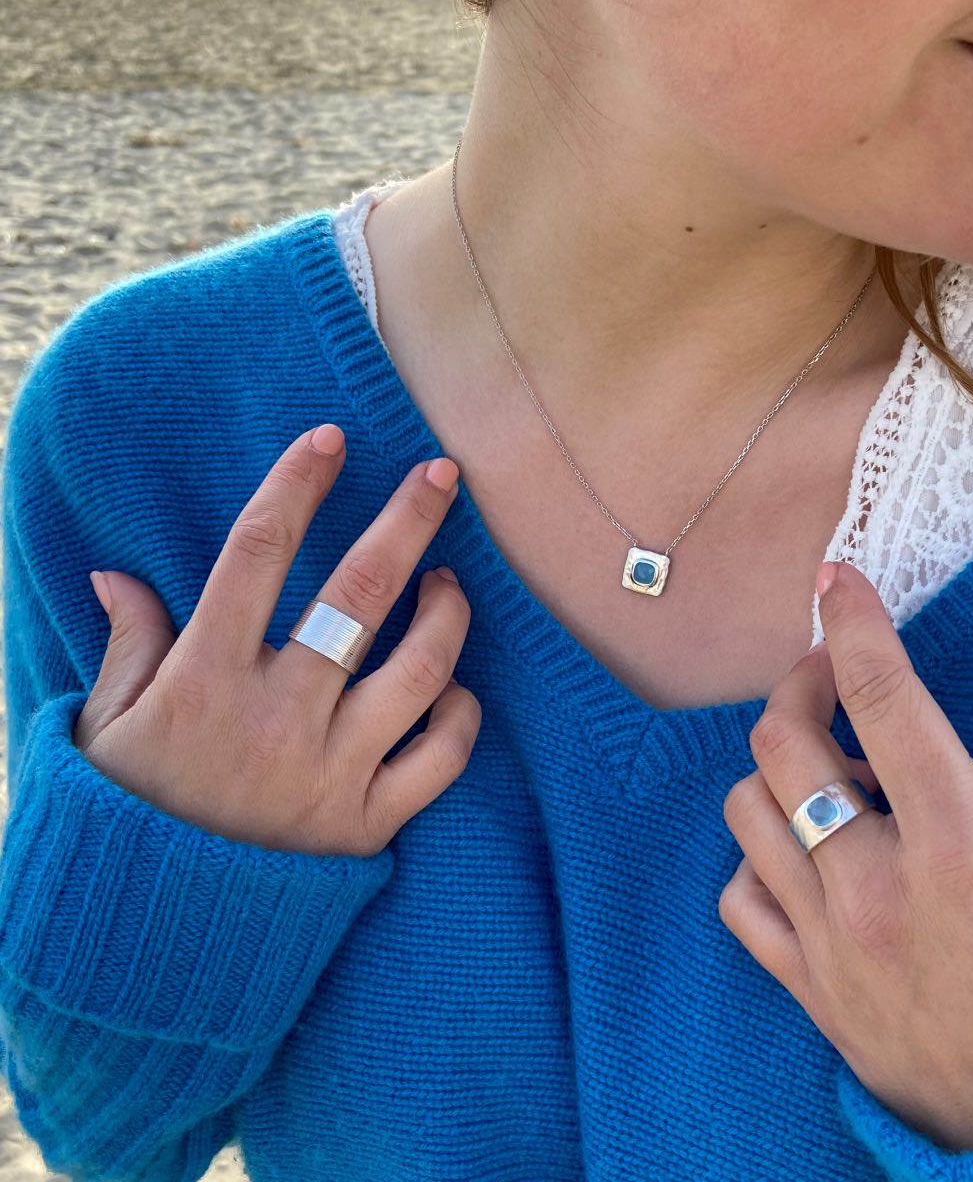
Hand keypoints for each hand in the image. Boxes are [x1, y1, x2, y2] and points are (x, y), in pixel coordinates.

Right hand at [73, 424, 481, 857]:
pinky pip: (440, 757)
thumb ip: (128, 647)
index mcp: (203, 679)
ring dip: (447, 614)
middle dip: (407, 522)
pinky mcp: (367, 824)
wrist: (151, 942)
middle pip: (357, 595)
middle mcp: (275, 717)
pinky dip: (460, 715)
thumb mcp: (104, 730)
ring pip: (419, 670)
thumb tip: (116, 575)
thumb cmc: (127, 818)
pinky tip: (453, 689)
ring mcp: (329, 773)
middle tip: (442, 474)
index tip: (330, 439)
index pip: (256, 552)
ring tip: (448, 583)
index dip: (297, 484)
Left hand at [718, 559, 972, 1151]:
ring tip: (837, 773)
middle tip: (838, 679)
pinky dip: (756, 856)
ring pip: (749, 813)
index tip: (837, 579)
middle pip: (782, 746)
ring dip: (778, 771)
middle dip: (801, 687)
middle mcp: (879, 890)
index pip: (885, 702)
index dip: (855, 625)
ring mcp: (833, 946)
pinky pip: (739, 899)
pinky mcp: (811, 993)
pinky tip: (808, 853)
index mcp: (967, 851)